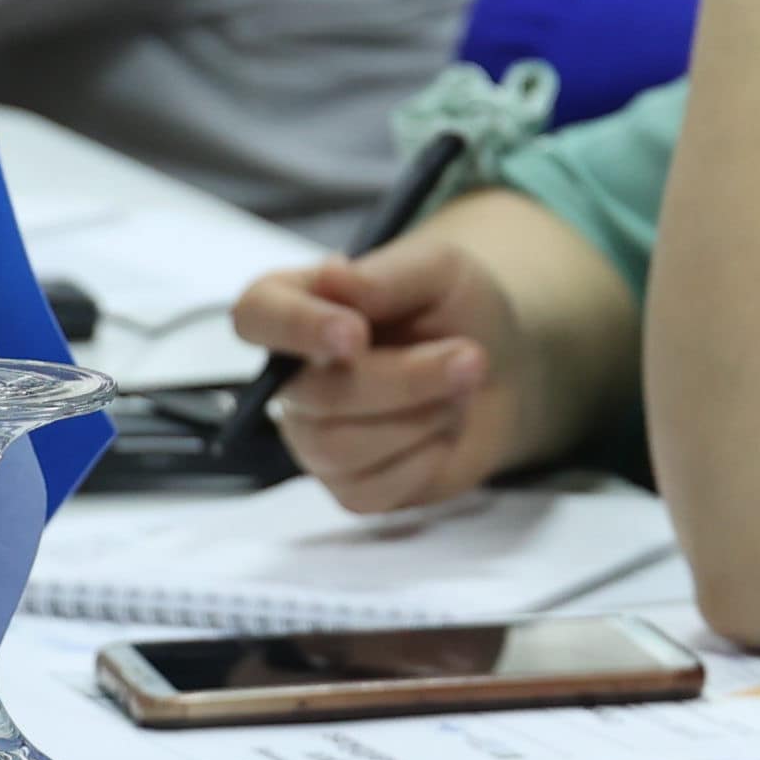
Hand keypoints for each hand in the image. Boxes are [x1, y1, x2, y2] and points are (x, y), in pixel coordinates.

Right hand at [236, 232, 536, 512]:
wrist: (502, 367)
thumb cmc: (454, 309)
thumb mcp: (438, 269)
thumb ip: (385, 273)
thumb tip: (334, 278)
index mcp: (296, 304)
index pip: (257, 316)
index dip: (297, 328)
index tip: (354, 333)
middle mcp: (292, 377)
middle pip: (315, 395)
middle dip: (405, 379)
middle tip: (470, 357)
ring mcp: (314, 437)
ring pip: (340, 447)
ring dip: (420, 417)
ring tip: (461, 386)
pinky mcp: (349, 486)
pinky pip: (373, 489)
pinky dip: (427, 458)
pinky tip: (445, 429)